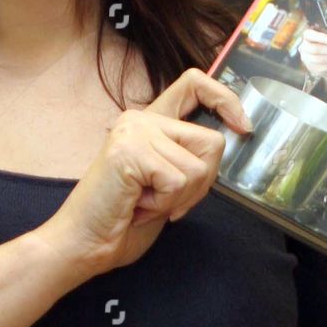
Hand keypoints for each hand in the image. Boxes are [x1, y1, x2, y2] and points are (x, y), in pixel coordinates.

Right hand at [31, 69, 251, 278]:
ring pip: (199, 167)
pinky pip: (179, 181)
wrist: (85, 243)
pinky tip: (137, 205)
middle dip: (202, 184)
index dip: (225, 100)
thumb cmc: (124, 220)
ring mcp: (135, 131)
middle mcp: (141, 119)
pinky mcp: (131, 151)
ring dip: (179, 198)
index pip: (195, 84)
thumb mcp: (167, 184)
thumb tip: (233, 140)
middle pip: (212, 141)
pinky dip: (165, 204)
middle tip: (169, 202)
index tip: (242, 127)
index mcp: (150, 122)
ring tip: (145, 203)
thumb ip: (190, 159)